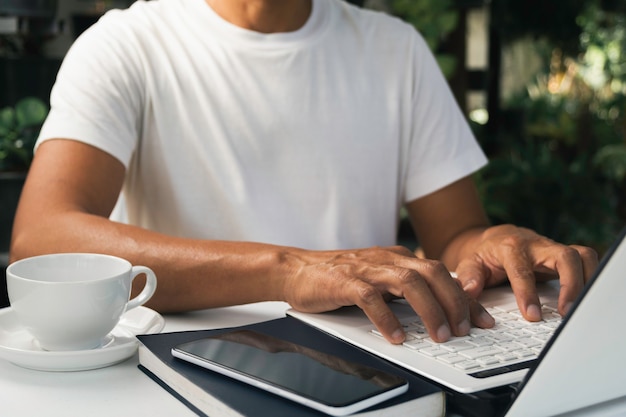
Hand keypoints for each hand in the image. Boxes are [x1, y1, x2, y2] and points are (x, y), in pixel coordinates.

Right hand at [282, 246, 494, 343]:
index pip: (440, 273)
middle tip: (463, 330)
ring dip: (429, 310)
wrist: (296, 268)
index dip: (465, 297)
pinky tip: (396, 337)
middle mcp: (386, 259)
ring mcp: (366, 269)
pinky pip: (371, 298)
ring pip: (409, 283)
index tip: (482, 320)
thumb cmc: (337, 276)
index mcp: (397, 258)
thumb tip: (437, 308)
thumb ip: (403, 287)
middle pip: (432, 273)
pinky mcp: (345, 282)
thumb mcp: (377, 277)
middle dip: (454, 302)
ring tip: (439, 336)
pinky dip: (387, 319)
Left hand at [454, 225, 598, 320]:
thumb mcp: (469, 263)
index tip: (532, 315)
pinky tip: (584, 298)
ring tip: (580, 308)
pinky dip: (590, 278)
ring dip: (587, 281)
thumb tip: (470, 290)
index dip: (528, 292)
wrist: (494, 239)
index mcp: (510, 247)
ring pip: (582, 256)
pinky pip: (585, 262)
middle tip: (566, 312)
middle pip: (564, 256)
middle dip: (571, 284)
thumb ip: (468, 277)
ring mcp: (552, 250)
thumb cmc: (483, 254)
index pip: (522, 269)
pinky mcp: (563, 257)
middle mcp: (536, 245)